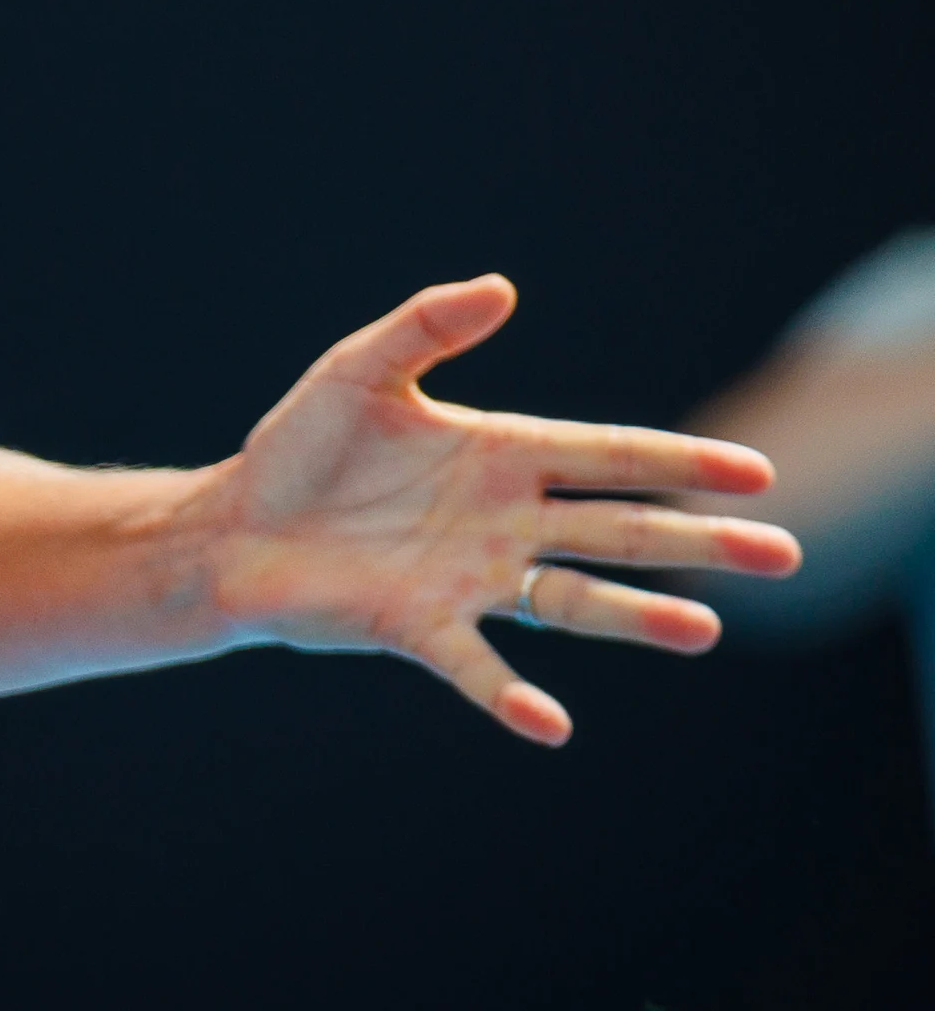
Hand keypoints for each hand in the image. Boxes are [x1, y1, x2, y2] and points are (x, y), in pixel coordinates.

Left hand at [198, 276, 801, 743]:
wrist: (229, 526)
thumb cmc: (298, 448)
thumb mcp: (359, 371)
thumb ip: (428, 327)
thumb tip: (502, 286)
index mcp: (502, 454)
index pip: (611, 455)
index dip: (681, 461)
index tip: (756, 473)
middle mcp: (503, 521)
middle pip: (620, 529)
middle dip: (699, 541)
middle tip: (782, 555)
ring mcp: (469, 579)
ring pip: (573, 599)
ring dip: (637, 617)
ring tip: (704, 630)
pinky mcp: (418, 627)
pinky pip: (477, 666)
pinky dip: (511, 696)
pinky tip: (550, 723)